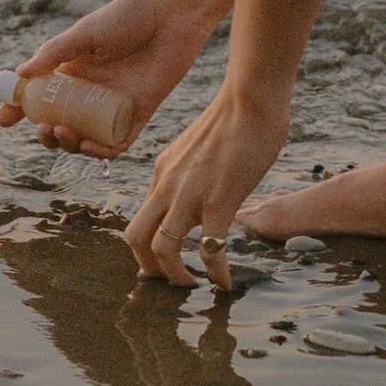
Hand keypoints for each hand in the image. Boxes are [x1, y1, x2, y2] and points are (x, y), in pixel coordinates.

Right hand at [0, 0, 214, 157]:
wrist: (172, 15)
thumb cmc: (129, 17)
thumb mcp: (84, 33)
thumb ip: (54, 53)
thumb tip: (20, 75)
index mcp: (73, 71)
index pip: (40, 97)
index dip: (19, 110)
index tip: (3, 119)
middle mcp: (91, 92)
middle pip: (61, 124)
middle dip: (47, 135)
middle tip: (44, 128)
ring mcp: (114, 104)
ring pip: (87, 138)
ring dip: (70, 145)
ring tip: (64, 133)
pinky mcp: (140, 112)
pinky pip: (119, 142)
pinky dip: (103, 150)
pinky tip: (89, 146)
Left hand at [124, 89, 288, 289]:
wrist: (249, 99)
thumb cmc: (237, 114)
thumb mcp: (201, 145)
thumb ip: (197, 166)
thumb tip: (212, 177)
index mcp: (163, 170)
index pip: (144, 214)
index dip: (148, 243)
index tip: (162, 258)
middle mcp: (167, 185)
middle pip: (135, 237)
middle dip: (147, 267)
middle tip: (167, 281)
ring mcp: (190, 195)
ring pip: (162, 248)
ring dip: (174, 276)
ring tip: (192, 286)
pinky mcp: (218, 202)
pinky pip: (209, 249)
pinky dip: (215, 273)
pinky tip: (225, 284)